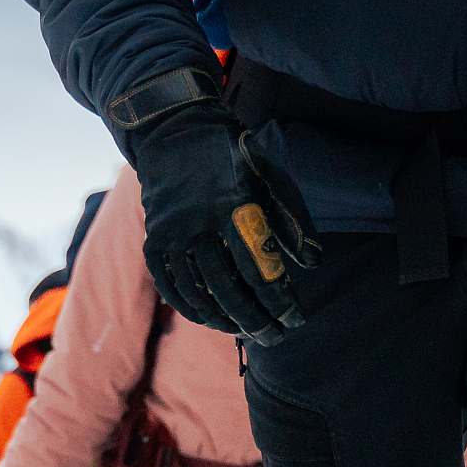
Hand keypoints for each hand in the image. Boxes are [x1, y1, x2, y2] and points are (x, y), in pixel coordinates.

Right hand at [114, 71, 317, 342]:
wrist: (175, 130)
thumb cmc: (233, 156)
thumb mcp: (270, 176)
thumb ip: (292, 221)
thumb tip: (312, 264)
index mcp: (233, 206)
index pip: (260, 269)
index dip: (279, 300)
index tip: (296, 319)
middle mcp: (198, 224)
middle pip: (229, 288)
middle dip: (256, 319)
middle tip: (274, 336)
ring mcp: (172, 234)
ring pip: (199, 292)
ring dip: (225, 319)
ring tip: (246, 331)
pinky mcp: (154, 240)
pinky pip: (170, 286)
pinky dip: (191, 307)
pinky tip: (210, 319)